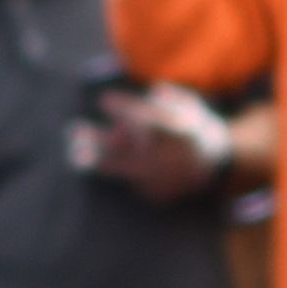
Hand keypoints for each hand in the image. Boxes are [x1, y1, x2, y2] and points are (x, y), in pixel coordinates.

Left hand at [75, 82, 229, 200]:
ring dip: (98, 160)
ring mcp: (165, 179)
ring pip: (125, 169)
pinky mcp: (157, 193)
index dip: (126, 110)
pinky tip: (95, 159)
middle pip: (130, 150)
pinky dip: (114, 168)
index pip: (150, 121)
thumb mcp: (188, 106)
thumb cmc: (193, 127)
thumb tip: (153, 93)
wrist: (212, 164)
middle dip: (100, 141)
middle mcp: (172, 160)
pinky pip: (131, 179)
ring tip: (74, 153)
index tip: (104, 99)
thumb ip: (171, 101)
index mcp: (184, 135)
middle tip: (74, 131)